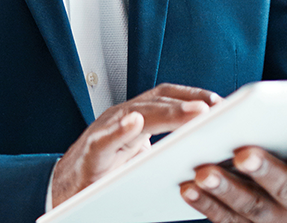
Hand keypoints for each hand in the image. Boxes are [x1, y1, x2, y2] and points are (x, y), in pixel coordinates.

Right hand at [52, 83, 219, 207]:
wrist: (65, 191)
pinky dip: (120, 130)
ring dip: (166, 112)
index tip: (220, 101)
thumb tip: (205, 149)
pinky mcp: (90, 154)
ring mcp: (104, 131)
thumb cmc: (106, 174)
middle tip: (213, 106)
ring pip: (136, 115)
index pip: (165, 96)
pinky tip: (135, 124)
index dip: (192, 94)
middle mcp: (120, 116)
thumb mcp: (141, 157)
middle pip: (156, 101)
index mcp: (135, 117)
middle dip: (186, 102)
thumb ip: (164, 147)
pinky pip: (105, 139)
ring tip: (193, 112)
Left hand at [180, 128, 286, 222]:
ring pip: (252, 207)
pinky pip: (226, 220)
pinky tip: (187, 187)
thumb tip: (269, 102)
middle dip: (264, 170)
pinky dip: (206, 204)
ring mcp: (278, 222)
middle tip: (243, 154)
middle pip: (285, 189)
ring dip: (225, 189)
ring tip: (202, 171)